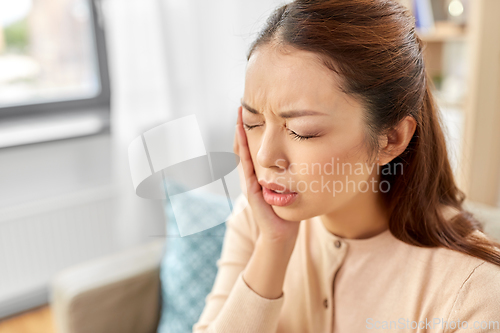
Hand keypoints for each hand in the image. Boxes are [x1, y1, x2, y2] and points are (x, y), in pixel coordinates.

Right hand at [234, 106, 300, 244]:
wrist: (282, 233)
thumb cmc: (288, 211)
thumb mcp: (291, 187)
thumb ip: (294, 174)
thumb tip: (308, 156)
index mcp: (261, 173)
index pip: (254, 147)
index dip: (252, 130)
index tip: (253, 111)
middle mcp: (252, 175)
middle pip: (245, 146)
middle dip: (243, 127)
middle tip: (241, 107)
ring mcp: (250, 182)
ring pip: (242, 153)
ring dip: (240, 134)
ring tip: (239, 116)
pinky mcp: (251, 189)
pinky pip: (245, 165)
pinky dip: (243, 149)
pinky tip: (243, 135)